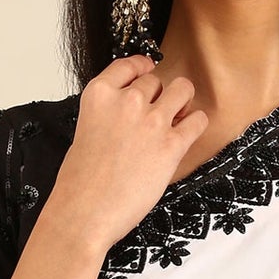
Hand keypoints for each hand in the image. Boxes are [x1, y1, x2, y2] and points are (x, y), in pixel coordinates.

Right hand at [44, 53, 208, 251]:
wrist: (85, 212)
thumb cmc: (80, 182)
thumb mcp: (85, 132)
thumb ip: (108, 114)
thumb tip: (130, 113)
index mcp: (100, 95)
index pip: (128, 65)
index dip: (142, 67)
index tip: (148, 69)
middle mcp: (127, 101)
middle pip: (155, 80)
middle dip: (158, 95)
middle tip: (157, 113)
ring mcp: (152, 122)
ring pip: (182, 89)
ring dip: (182, 101)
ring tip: (178, 116)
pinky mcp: (172, 145)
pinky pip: (197, 120)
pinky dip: (196, 124)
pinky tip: (188, 132)